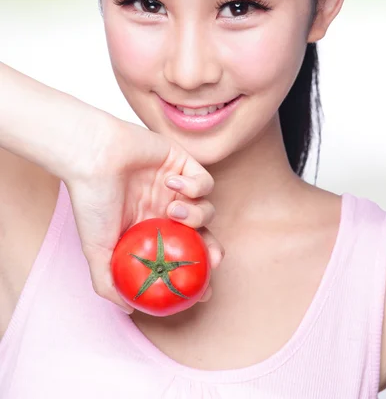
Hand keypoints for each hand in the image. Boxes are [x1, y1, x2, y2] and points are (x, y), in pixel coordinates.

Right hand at [64, 116, 224, 313]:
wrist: (92, 157)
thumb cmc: (92, 201)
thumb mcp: (96, 249)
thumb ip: (109, 281)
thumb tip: (129, 308)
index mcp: (149, 230)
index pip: (180, 256)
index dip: (195, 273)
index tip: (204, 291)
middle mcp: (164, 210)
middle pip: (202, 236)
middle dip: (212, 250)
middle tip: (212, 260)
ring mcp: (175, 187)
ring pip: (206, 209)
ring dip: (197, 215)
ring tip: (172, 210)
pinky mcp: (182, 163)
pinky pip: (204, 181)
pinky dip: (195, 186)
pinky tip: (171, 182)